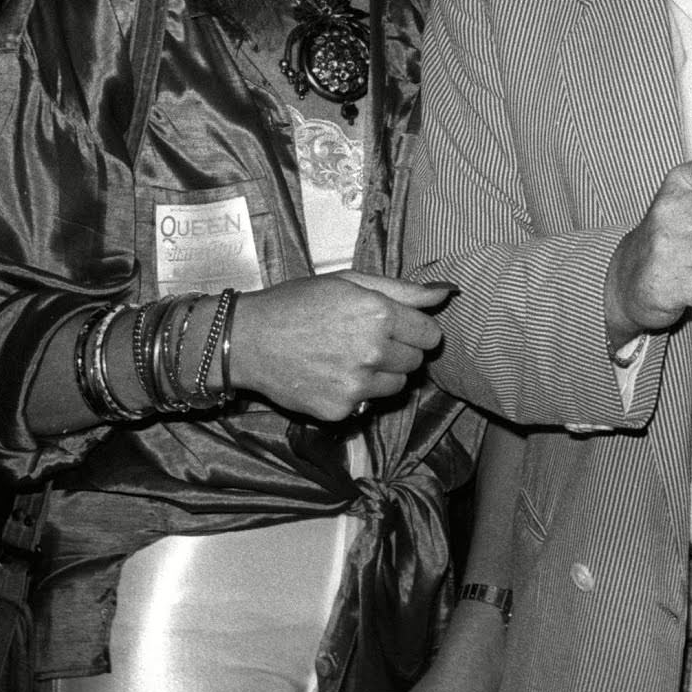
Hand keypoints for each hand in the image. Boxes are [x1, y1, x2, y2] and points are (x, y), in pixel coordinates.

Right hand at [228, 272, 448, 420]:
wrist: (246, 339)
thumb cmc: (296, 303)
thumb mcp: (348, 282)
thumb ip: (402, 290)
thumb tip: (446, 292)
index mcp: (379, 314)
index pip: (430, 334)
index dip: (416, 330)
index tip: (398, 327)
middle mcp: (373, 351)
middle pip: (416, 362)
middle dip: (399, 351)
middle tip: (365, 340)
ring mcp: (357, 385)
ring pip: (396, 386)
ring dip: (382, 375)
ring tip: (347, 357)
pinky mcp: (341, 409)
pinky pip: (367, 405)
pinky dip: (355, 394)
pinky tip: (329, 375)